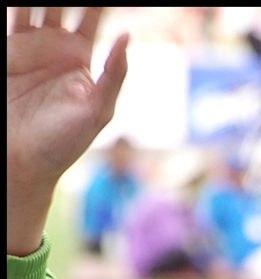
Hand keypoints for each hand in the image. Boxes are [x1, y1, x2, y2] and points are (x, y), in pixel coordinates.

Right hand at [7, 7, 128, 253]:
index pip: (92, 14)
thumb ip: (114, 75)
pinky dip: (15, 3)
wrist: (21, 161)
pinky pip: (11, 13)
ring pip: (34, 1)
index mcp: (80, 58)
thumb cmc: (64, 144)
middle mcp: (54, 46)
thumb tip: (128, 35)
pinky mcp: (6, 50)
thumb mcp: (97, 112)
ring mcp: (28, 45)